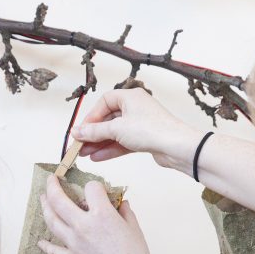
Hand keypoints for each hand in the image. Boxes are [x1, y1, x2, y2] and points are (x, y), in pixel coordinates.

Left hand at [37, 175, 166, 253]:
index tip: (96, 189)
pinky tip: (41, 241)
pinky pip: (52, 249)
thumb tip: (121, 204)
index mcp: (102, 214)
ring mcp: (72, 243)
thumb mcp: (135, 231)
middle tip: (51, 180)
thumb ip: (126, 213)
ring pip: (51, 220)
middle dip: (52, 186)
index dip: (95, 186)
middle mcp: (83, 225)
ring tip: (43, 200)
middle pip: (59, 199)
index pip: (91, 188)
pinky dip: (45, 244)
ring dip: (45, 207)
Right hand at [71, 89, 202, 173]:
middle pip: (108, 119)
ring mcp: (141, 124)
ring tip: (85, 154)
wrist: (177, 147)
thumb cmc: (153, 130)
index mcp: (130, 96)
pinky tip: (98, 157)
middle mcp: (136, 108)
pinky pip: (123, 143)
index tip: (81, 130)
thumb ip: (95, 131)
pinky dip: (111, 149)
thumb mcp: (117, 129)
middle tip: (79, 145)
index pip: (104, 102)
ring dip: (100, 143)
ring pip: (115, 133)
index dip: (91, 117)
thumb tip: (77, 132)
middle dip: (93, 133)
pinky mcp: (145, 139)